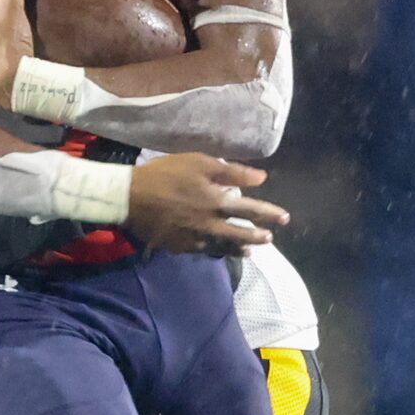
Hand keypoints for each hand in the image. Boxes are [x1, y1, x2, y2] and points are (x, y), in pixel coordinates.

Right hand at [125, 156, 287, 254]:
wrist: (130, 198)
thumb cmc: (165, 174)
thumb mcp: (199, 163)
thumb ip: (232, 171)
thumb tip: (262, 178)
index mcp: (218, 202)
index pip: (252, 210)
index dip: (270, 214)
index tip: (284, 218)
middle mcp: (211, 225)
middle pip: (241, 234)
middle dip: (258, 236)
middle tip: (270, 238)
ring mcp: (196, 239)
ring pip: (224, 247)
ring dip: (239, 248)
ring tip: (250, 251)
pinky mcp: (180, 246)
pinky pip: (204, 251)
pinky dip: (216, 252)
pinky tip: (218, 251)